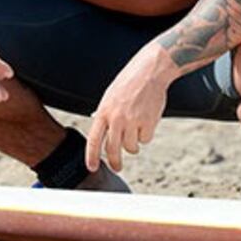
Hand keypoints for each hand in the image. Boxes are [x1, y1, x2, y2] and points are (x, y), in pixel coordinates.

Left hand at [86, 47, 171, 172]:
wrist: (149, 72)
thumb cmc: (128, 84)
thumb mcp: (109, 97)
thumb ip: (104, 115)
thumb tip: (99, 134)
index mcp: (103, 112)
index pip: (94, 140)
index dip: (92, 156)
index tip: (92, 168)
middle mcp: (117, 118)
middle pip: (113, 149)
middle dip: (115, 162)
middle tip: (117, 167)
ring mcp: (133, 121)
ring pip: (131, 147)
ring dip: (133, 144)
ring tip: (135, 130)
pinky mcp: (149, 122)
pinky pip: (146, 139)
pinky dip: (146, 134)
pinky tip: (146, 120)